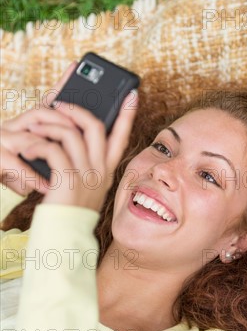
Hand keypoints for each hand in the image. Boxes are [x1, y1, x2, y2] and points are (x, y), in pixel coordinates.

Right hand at [0, 62, 78, 195]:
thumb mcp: (44, 158)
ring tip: (66, 160)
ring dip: (50, 149)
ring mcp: (4, 139)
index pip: (49, 101)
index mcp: (30, 125)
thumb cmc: (21, 175)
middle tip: (81, 135)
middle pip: (42, 113)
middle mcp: (16, 126)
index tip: (77, 65)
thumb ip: (60, 146)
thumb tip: (92, 140)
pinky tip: (46, 185)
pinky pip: (16, 164)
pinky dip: (33, 176)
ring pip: (31, 136)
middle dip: (63, 121)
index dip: (62, 83)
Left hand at [19, 89, 138, 210]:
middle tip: (61, 102)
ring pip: (71, 133)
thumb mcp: (88, 185)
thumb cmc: (73, 209)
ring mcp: (85, 175)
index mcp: (107, 170)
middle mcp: (100, 170)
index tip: (132, 94)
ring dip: (50, 124)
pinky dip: (38, 144)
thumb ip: (89, 163)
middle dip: (78, 109)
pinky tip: (29, 146)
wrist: (65, 235)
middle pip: (95, 126)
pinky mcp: (67, 179)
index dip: (127, 114)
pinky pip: (53, 150)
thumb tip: (76, 136)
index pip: (121, 137)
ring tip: (35, 124)